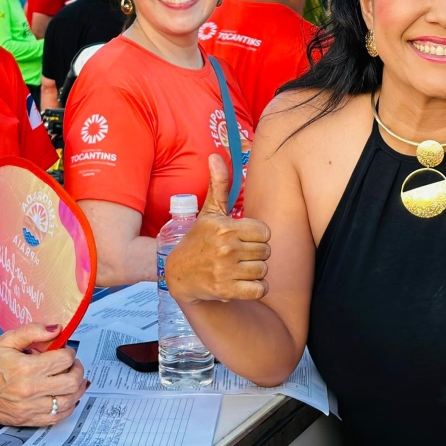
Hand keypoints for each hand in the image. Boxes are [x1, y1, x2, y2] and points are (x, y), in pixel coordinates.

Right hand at [0, 324, 85, 426]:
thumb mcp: (5, 340)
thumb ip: (32, 331)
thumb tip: (56, 329)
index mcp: (26, 368)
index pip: (63, 360)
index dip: (69, 353)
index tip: (65, 351)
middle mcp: (30, 390)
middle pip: (71, 382)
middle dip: (78, 370)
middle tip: (74, 365)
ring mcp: (29, 408)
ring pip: (68, 401)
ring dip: (77, 389)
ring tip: (75, 380)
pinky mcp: (27, 421)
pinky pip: (56, 418)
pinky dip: (68, 408)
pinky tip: (68, 398)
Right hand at [166, 154, 270, 302]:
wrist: (179, 274)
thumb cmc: (199, 240)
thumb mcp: (209, 212)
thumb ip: (218, 185)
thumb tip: (215, 155)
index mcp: (225, 227)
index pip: (265, 232)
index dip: (256, 236)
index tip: (242, 238)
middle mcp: (226, 248)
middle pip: (266, 252)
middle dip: (255, 254)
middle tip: (238, 255)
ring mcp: (225, 270)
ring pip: (263, 270)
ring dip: (254, 272)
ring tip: (237, 268)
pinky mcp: (226, 290)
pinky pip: (260, 289)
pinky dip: (255, 288)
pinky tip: (241, 283)